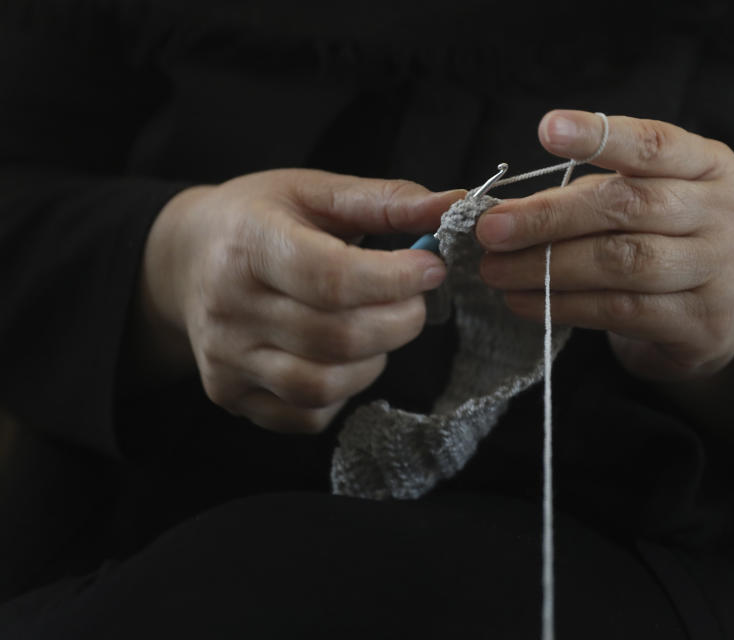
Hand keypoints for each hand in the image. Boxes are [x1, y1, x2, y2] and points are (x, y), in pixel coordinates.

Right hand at [137, 169, 461, 432]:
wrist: (186, 258)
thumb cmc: (259, 219)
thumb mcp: (314, 191)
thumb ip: (384, 201)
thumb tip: (453, 205)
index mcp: (249, 244)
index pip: (331, 278)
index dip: (395, 280)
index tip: (432, 269)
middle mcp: (228, 308)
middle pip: (338, 339)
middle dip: (399, 322)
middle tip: (414, 300)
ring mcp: (225, 359)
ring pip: (324, 386)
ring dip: (374, 360)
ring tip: (376, 327)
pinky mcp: (230, 394)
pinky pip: (306, 414)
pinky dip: (343, 392)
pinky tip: (343, 357)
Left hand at [475, 110, 733, 380]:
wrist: (711, 316)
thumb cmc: (660, 240)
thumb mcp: (642, 199)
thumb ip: (588, 191)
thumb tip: (502, 206)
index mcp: (709, 165)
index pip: (653, 143)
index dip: (600, 136)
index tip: (547, 129)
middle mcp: (723, 212)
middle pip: (628, 206)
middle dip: (549, 216)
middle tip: (491, 229)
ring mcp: (718, 269)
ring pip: (623, 263)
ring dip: (548, 266)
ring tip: (495, 270)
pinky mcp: (701, 322)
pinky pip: (621, 310)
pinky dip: (564, 305)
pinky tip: (523, 301)